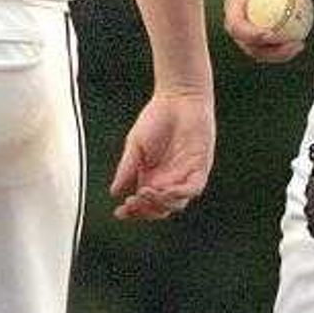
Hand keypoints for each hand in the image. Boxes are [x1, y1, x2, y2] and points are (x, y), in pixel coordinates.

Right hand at [109, 87, 213, 220]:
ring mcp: (184, 176)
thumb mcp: (135, 146)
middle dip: (145, 211)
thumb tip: (114, 192)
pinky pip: (192, 189)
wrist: (178, 100)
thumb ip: (127, 169)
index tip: (119, 213)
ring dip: (160, 204)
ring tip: (144, 192)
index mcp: (151, 177)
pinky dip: (179, 194)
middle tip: (131, 203)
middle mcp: (168, 181)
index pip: (143, 203)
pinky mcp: (199, 169)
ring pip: (175, 204)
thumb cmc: (156, 119)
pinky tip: (164, 190)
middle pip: (159, 209)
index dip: (132, 212)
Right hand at [221, 0, 313, 63]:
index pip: (235, 25)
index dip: (250, 34)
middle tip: (293, 45)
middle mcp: (235, 21)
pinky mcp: (254, 36)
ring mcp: (244, 32)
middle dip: (269, 51)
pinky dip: (281, 50)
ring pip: (257, 51)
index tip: (272, 34)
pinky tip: (300, 44)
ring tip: (299, 45)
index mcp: (233, 4)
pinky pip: (266, 48)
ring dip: (278, 54)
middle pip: (247, 44)